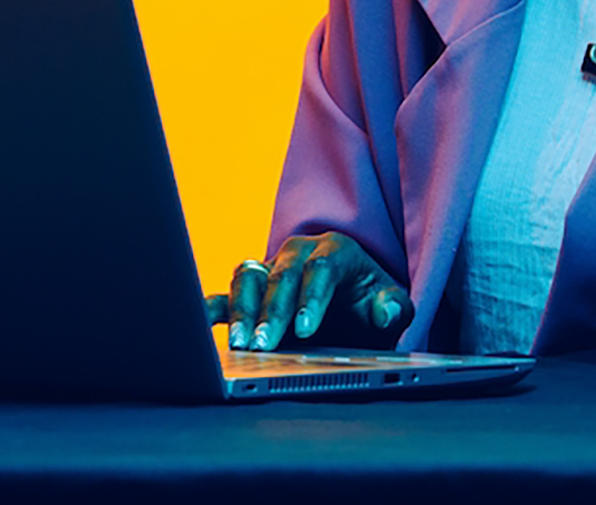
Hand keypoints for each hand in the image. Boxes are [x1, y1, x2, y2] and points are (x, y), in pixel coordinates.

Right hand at [203, 232, 413, 351]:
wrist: (352, 308)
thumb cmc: (371, 307)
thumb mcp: (392, 308)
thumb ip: (394, 309)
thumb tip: (385, 312)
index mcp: (337, 250)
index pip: (321, 269)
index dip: (311, 298)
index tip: (306, 329)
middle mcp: (300, 251)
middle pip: (282, 274)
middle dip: (273, 311)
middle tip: (265, 344)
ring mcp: (272, 266)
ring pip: (250, 277)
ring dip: (242, 309)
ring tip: (240, 341)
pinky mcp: (253, 287)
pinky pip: (228, 290)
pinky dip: (214, 304)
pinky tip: (201, 321)